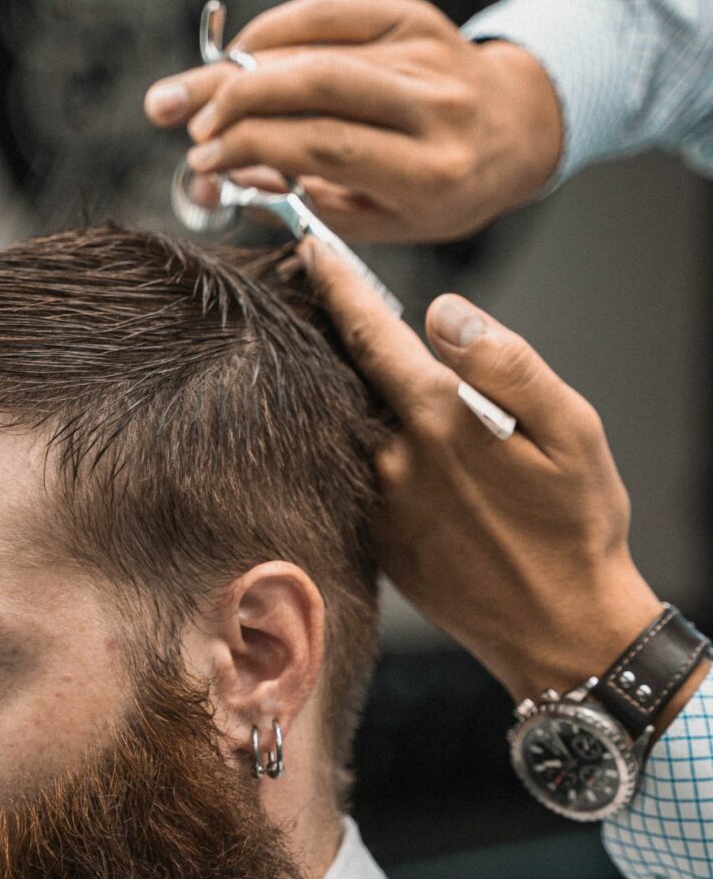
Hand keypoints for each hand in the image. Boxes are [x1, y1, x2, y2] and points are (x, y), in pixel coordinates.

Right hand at [145, 0, 562, 242]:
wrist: (513, 131)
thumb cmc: (440, 192)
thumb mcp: (381, 218)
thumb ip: (307, 199)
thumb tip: (227, 177)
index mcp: (427, 171)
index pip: (322, 146)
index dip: (250, 147)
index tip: (201, 162)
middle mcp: (431, 106)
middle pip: (314, 86)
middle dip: (232, 99)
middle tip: (176, 116)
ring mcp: (424, 53)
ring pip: (314, 48)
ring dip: (240, 69)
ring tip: (192, 94)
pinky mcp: (412, 18)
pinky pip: (328, 13)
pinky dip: (273, 33)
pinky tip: (238, 56)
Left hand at [297, 236, 665, 704]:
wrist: (556, 628)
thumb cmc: (574, 529)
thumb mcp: (571, 432)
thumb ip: (507, 363)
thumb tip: (445, 313)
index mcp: (437, 420)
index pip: (369, 334)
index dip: (338, 285)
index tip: (310, 249)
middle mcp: (390, 459)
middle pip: (339, 377)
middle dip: (321, 330)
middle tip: (303, 288)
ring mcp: (375, 502)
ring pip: (340, 425)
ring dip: (330, 386)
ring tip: (322, 351)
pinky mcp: (374, 537)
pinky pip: (347, 472)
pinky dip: (343, 440)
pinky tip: (357, 431)